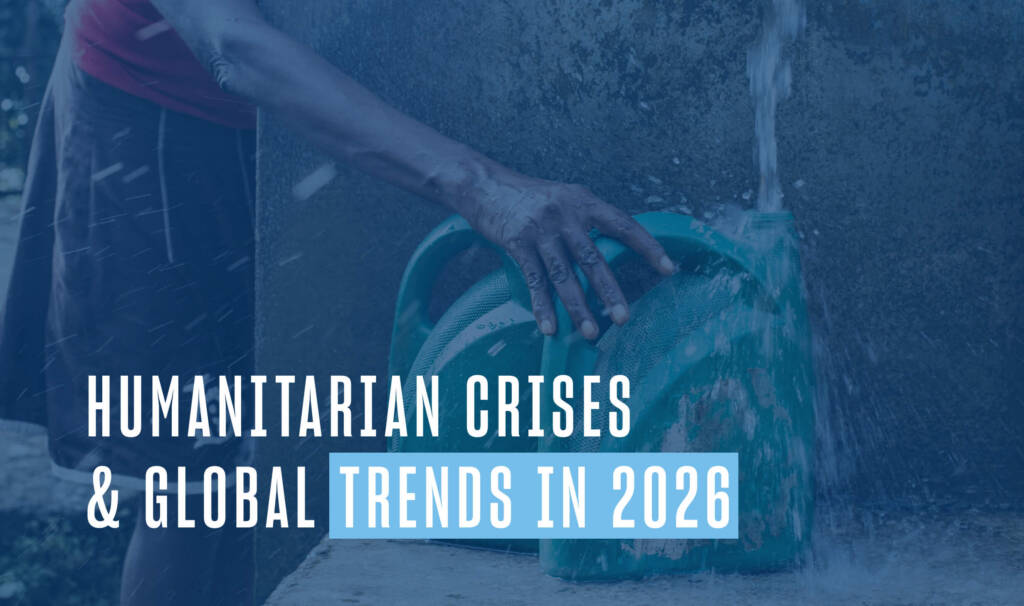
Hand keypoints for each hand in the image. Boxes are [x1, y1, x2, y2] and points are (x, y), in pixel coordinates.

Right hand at [460, 173, 674, 338]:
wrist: (484, 185)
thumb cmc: (529, 197)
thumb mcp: (564, 198)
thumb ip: (587, 221)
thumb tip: (612, 251)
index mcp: (584, 201)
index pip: (623, 224)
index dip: (647, 247)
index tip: (667, 269)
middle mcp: (565, 213)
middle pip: (593, 258)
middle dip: (609, 292)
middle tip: (623, 318)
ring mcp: (540, 228)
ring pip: (564, 275)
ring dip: (577, 307)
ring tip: (589, 333)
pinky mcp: (517, 242)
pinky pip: (534, 280)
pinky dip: (543, 306)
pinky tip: (550, 327)